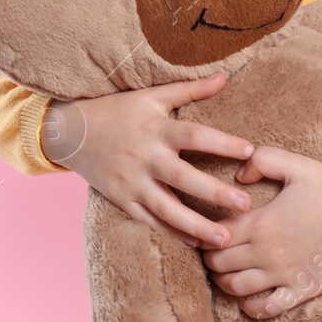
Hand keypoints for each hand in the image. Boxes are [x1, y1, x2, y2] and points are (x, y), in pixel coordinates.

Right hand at [40, 72, 254, 248]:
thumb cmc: (117, 110)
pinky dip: (172, 233)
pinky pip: (149, 221)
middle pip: (184, 178)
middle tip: (246, 205)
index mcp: (156, 129)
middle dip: (215, 193)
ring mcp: (132, 182)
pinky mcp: (122, 200)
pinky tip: (195, 244)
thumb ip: (189, 90)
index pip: (194, 136)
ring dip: (196, 226)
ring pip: (167, 209)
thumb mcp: (151, 96)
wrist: (70, 133)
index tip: (251, 150)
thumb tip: (224, 77)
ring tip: (225, 239)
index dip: (222, 143)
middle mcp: (145, 158)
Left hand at [202, 146, 321, 317]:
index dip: (203, 232)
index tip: (205, 229)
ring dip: (224, 282)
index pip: (214, 234)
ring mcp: (283, 274)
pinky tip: (250, 298)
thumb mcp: (297, 164)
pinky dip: (251, 307)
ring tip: (228, 272)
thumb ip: (262, 160)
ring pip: (235, 288)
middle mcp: (266, 252)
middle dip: (210, 257)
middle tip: (213, 250)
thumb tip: (239, 172)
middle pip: (218, 263)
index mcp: (261, 222)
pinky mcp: (301, 290)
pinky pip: (267, 308)